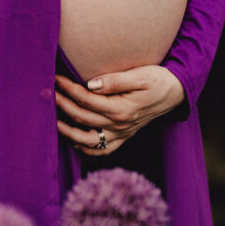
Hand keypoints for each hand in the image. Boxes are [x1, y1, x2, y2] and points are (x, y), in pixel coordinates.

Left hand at [54, 65, 184, 155]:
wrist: (176, 92)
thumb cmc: (159, 80)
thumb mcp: (141, 75)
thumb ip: (115, 80)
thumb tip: (90, 84)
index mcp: (122, 109)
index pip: (87, 100)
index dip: (68, 89)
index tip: (56, 78)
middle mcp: (120, 125)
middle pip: (82, 118)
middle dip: (61, 104)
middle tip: (48, 92)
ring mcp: (121, 134)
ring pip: (88, 140)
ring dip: (66, 131)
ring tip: (51, 119)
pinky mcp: (123, 137)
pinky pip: (102, 150)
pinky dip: (85, 148)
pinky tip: (72, 139)